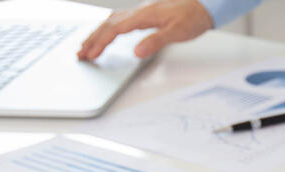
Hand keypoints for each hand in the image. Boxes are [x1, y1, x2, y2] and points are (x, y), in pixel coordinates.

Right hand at [77, 0, 213, 60]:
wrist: (204, 4)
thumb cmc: (193, 17)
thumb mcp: (176, 33)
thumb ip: (155, 42)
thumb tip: (136, 52)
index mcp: (143, 16)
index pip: (115, 30)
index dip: (101, 43)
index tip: (91, 54)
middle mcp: (139, 12)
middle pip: (108, 25)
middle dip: (92, 40)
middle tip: (80, 54)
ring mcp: (141, 12)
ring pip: (112, 21)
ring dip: (97, 33)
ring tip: (86, 46)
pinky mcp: (145, 14)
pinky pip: (120, 19)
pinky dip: (108, 28)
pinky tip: (106, 33)